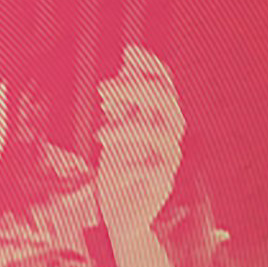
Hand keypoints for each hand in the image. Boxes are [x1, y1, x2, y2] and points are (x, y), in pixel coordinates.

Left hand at [96, 45, 185, 231]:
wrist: (123, 216)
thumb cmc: (119, 173)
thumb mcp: (115, 137)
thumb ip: (121, 110)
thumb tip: (119, 76)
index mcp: (160, 121)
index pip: (163, 86)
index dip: (149, 66)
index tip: (128, 50)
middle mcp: (169, 136)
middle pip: (164, 102)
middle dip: (135, 90)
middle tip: (102, 87)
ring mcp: (168, 159)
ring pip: (160, 133)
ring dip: (128, 127)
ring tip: (98, 133)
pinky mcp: (161, 183)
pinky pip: (152, 167)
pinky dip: (130, 163)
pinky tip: (108, 162)